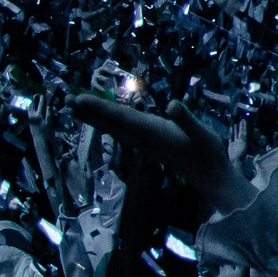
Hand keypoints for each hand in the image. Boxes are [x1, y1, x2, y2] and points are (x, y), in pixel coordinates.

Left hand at [67, 95, 249, 216]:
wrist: (211, 177)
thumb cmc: (209, 155)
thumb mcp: (204, 134)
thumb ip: (187, 120)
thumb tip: (172, 105)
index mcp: (154, 132)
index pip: (121, 117)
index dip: (99, 107)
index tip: (79, 99)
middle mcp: (144, 139)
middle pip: (111, 123)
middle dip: (89, 111)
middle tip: (66, 99)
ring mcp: (145, 143)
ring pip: (113, 128)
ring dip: (94, 117)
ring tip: (75, 108)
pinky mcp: (148, 145)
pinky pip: (121, 131)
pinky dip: (108, 123)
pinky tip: (103, 120)